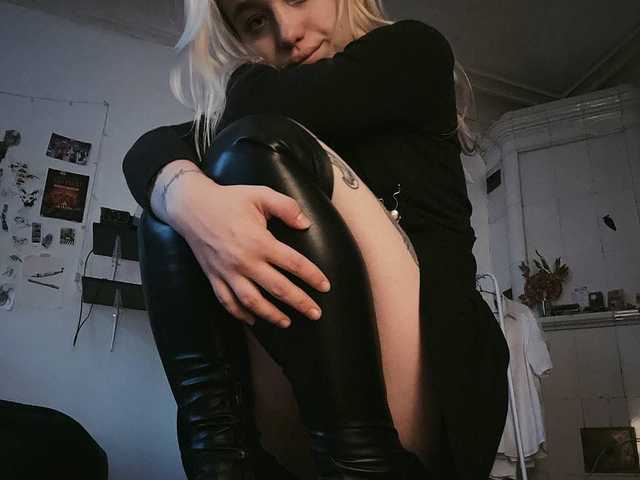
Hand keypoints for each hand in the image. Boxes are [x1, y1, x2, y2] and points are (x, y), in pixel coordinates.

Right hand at [166, 173, 330, 327]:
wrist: (190, 205)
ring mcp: (227, 272)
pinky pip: (227, 302)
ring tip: (287, 323)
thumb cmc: (228, 199)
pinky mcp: (213, 277)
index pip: (294, 264)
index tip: (325, 287)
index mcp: (259, 241)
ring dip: (272, 315)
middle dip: (300, 303)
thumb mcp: (260, 194)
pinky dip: (240, 314)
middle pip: (278, 288)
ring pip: (253, 302)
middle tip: (316, 314)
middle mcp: (244, 261)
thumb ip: (286, 207)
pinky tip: (253, 320)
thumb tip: (305, 224)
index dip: (313, 277)